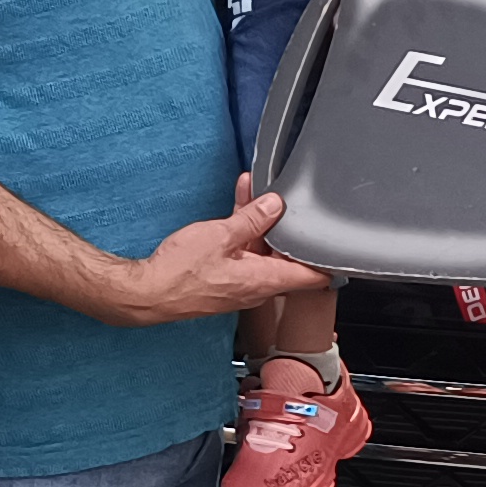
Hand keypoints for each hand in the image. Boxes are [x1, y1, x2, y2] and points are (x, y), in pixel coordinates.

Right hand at [116, 190, 326, 324]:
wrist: (148, 293)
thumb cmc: (179, 273)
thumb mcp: (221, 235)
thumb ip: (251, 219)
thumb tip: (275, 206)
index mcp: (264, 280)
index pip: (311, 277)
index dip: (327, 261)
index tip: (337, 244)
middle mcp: (256, 288)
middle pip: (285, 258)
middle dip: (286, 228)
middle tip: (285, 203)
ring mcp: (239, 285)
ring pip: (261, 252)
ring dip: (259, 225)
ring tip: (254, 193)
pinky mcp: (224, 280)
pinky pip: (242, 254)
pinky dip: (242, 233)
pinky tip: (236, 208)